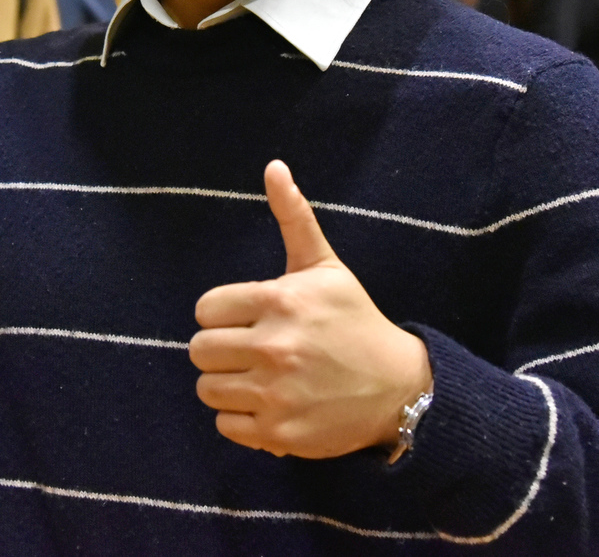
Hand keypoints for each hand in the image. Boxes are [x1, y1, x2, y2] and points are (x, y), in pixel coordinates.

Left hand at [190, 160, 430, 458]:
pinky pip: (226, 426)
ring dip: (228, 385)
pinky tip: (270, 405)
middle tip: (251, 351)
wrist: (399, 387)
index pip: (205, 310)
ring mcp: (277, 392)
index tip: (249, 320)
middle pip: (199, 350)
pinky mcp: (280, 432)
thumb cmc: (354, 322)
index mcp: (280, 302)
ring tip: (259, 378)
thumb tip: (274, 166)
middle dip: (220, 350)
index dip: (223, 315)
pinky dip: (241, 420)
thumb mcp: (325, 267)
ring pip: (207, 389)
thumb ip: (294, 217)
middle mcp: (275, 347)